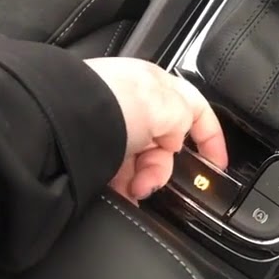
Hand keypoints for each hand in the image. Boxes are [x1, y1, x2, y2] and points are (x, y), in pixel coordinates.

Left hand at [84, 58, 226, 203]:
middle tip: (151, 182)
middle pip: (167, 144)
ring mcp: (114, 125)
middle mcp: (137, 104)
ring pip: (143, 161)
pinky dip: (123, 184)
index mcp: (158, 86)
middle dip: (163, 168)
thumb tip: (178, 139)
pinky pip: (118, 170)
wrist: (62, 119)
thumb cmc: (112, 102)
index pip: (196, 111)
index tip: (216, 165)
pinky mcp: (94, 146)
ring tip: (132, 190)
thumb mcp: (167, 106)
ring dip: (143, 179)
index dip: (210, 138)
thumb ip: (186, 121)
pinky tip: (121, 192)